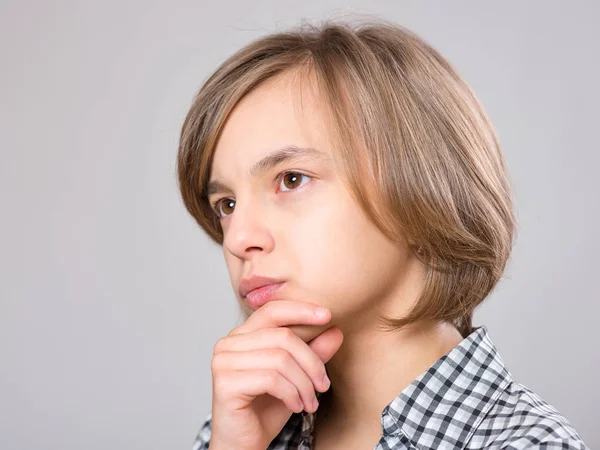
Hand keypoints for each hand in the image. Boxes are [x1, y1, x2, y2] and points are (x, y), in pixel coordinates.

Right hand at [208, 300, 343, 449]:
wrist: (244, 444)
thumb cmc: (266, 409)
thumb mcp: (296, 377)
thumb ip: (312, 353)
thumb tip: (335, 331)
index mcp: (243, 335)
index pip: (273, 310)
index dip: (301, 310)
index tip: (328, 316)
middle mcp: (228, 344)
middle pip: (283, 337)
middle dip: (311, 362)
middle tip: (323, 386)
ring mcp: (223, 362)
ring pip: (280, 358)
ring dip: (304, 383)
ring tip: (310, 401)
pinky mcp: (225, 383)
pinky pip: (271, 379)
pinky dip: (291, 393)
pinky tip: (295, 406)